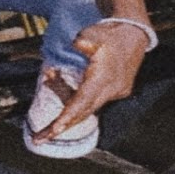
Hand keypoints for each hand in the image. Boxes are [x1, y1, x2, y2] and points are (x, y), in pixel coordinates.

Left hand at [30, 21, 148, 144]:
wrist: (135, 34)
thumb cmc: (111, 33)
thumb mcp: (94, 34)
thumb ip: (82, 42)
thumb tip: (73, 45)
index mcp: (103, 78)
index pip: (83, 101)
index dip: (68, 116)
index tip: (55, 130)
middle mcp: (110, 89)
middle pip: (83, 113)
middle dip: (61, 127)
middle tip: (39, 140)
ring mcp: (116, 92)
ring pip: (89, 109)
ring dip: (69, 118)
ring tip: (47, 129)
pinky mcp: (118, 91)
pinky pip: (95, 103)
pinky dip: (80, 106)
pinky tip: (67, 110)